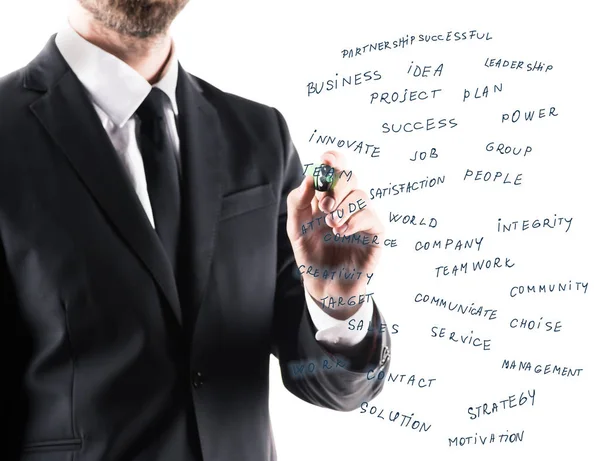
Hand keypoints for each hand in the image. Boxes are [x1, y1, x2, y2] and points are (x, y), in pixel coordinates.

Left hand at [286, 150, 383, 319]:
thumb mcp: (296, 228)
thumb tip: (309, 177)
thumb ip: (298, 202)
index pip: (335, 167)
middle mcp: (346, 202)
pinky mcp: (374, 232)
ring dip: (343, 207)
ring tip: (331, 225)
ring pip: (360, 195)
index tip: (325, 162)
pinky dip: (354, 221)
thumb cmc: (311, 255)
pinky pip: (370, 216)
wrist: (324, 286)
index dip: (333, 159)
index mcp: (327, 195)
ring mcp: (361, 216)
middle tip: (324, 205)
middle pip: (349, 176)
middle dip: (336, 186)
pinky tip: (342, 233)